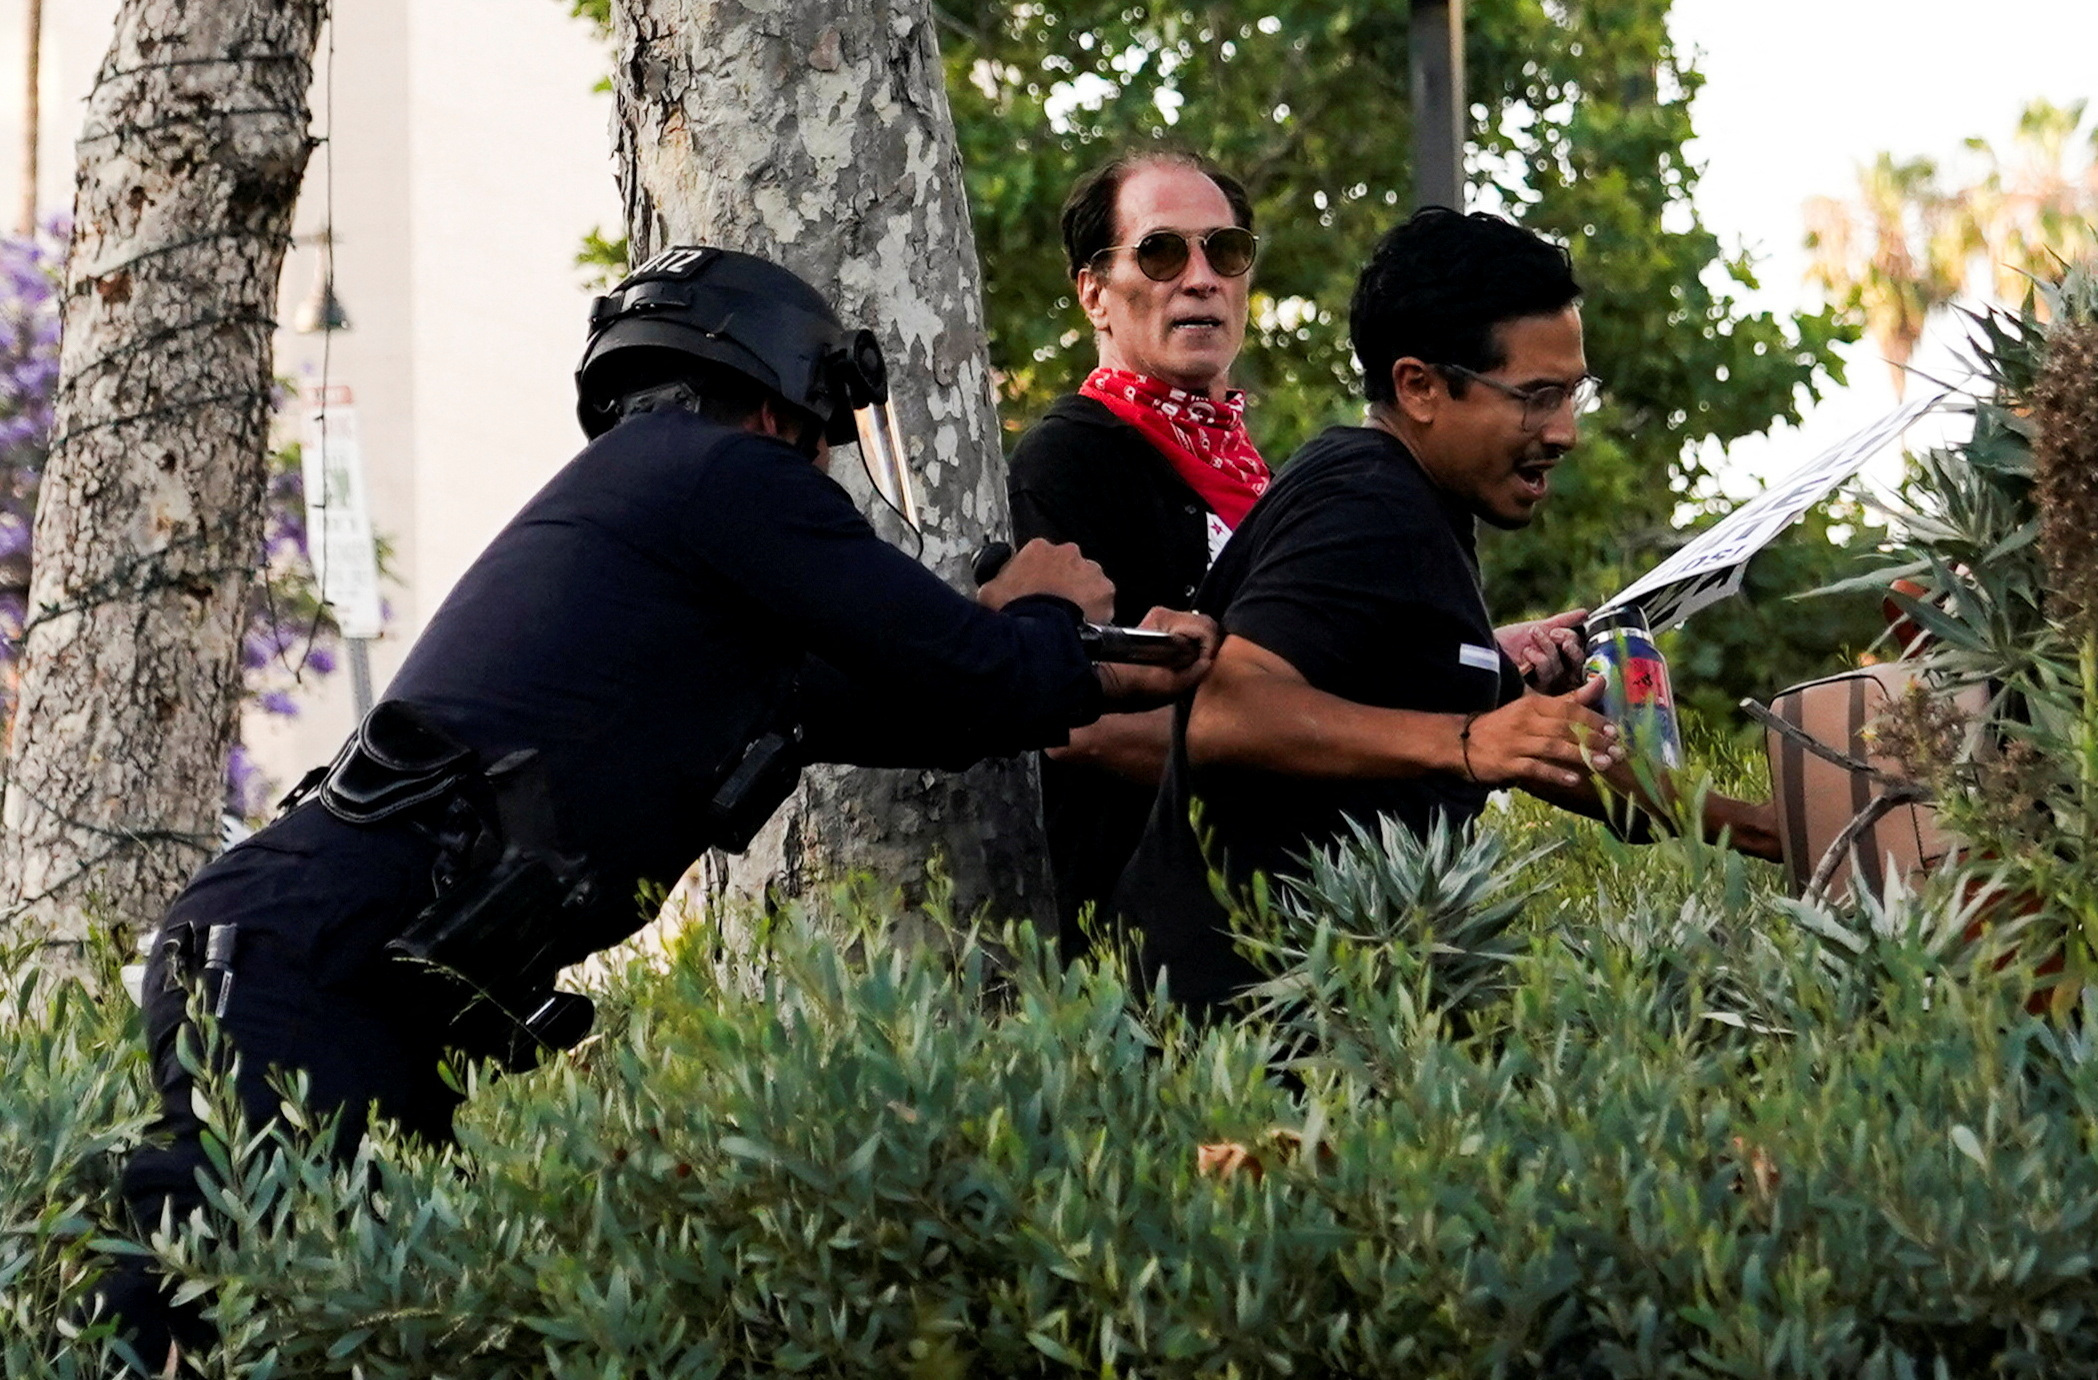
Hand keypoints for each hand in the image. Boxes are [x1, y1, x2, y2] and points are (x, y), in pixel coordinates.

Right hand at [977, 537, 1113, 621]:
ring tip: (1069, 618)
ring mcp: (1089, 570)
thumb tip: (993, 586)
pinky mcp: (1105, 591)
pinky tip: (1084, 626)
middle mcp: (1067, 553)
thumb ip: (996, 582)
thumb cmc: (1014, 612)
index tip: (1034, 591)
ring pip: (1088, 580)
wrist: (1040, 632)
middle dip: (1062, 582)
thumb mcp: (989, 593)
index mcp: (1038, 549)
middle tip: (1053, 606)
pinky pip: (1103, 601)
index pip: (1040, 557)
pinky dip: (1096, 612)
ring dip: (1080, 595)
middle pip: (1067, 565)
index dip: (1037, 576)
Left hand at [1097, 608, 1219, 707]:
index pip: (1207, 629)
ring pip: (1198, 628)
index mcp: (1167, 621)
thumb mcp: (1172, 685)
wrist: (1109, 684)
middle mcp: (1166, 612)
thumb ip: (1198, 670)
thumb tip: (1210, 661)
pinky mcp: (1160, 626)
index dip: (1211, 651)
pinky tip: (1187, 662)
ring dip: (1202, 647)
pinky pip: (1188, 633)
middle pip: (1204, 625)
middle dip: (1209, 647)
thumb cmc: (1137, 687)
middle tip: (1205, 669)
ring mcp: (1162, 617)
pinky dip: (1193, 646)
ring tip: (1196, 668)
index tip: (1207, 669)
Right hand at [1458, 674, 1617, 789]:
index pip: (1568, 709)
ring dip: (1580, 756)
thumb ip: (1568, 700)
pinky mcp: (1508, 763)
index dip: (1593, 720)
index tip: (1614, 731)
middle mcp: (1526, 721)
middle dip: (1593, 740)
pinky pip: (1536, 768)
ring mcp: (1516, 742)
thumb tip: (1600, 682)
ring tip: (1602, 765)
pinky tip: (1573, 779)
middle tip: (1617, 752)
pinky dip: (1555, 773)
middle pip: (1565, 728)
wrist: (1461, 742)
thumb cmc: (1504, 726)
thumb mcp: (1533, 708)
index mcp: (1533, 704)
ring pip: (1553, 748)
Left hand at [1496, 608, 1587, 694]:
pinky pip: (1550, 677)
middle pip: (1577, 665)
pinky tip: (1527, 652)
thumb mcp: (1539, 629)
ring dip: (1548, 646)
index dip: (1576, 644)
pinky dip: (1540, 659)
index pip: (1580, 657)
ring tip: (1533, 636)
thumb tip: (1584, 613)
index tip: (1560, 631)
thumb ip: (1562, 623)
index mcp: (1560, 663)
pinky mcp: (1538, 694)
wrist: (1485, 649)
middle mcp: (1556, 678)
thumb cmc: (1508, 643)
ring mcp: (1546, 688)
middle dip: (1569, 644)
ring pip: (1562, 668)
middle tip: (1554, 633)